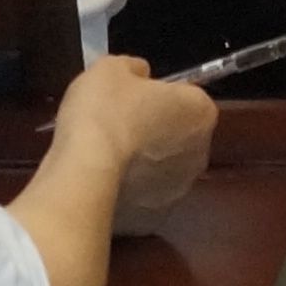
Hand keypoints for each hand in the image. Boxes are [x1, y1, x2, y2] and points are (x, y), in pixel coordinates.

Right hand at [59, 52, 221, 228]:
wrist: (84, 169)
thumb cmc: (104, 111)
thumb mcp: (112, 68)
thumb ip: (134, 69)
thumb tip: (140, 75)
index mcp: (200, 111)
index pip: (186, 97)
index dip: (159, 95)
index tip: (134, 98)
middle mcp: (201, 152)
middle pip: (180, 135)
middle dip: (156, 131)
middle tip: (119, 126)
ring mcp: (181, 188)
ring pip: (164, 169)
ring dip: (145, 163)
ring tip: (107, 156)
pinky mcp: (157, 217)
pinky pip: (145, 196)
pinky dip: (131, 191)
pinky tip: (104, 181)